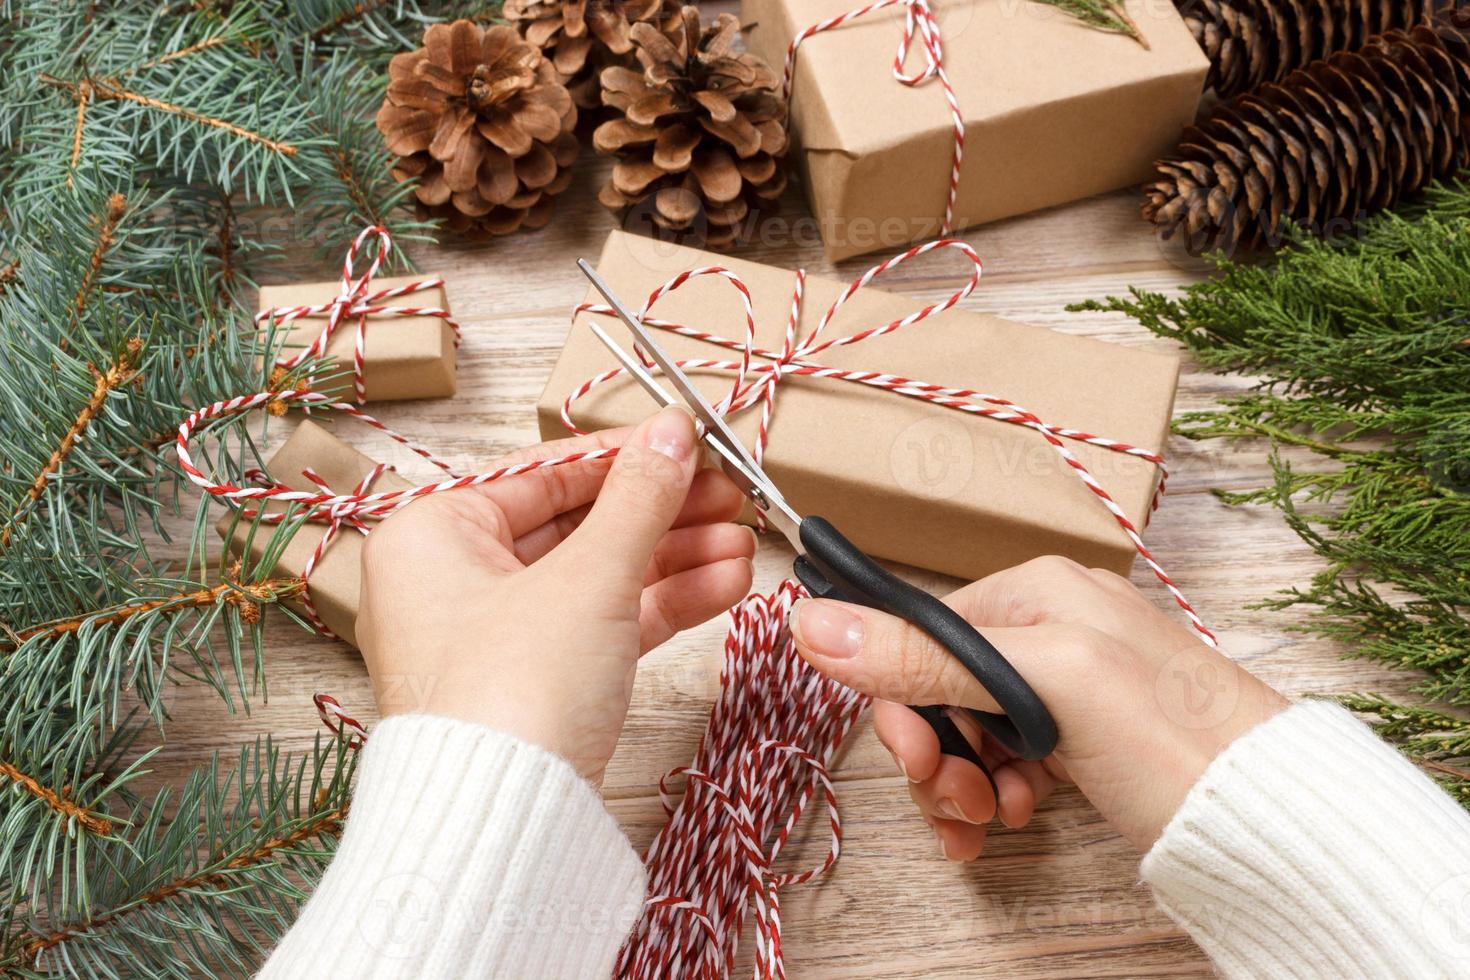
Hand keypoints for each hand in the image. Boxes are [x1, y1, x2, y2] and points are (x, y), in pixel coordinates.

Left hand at [355, 406, 754, 784]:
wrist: (503, 825)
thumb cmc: (510, 694)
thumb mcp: (587, 575)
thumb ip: (639, 497)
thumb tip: (673, 433)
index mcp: (432, 536)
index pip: (543, 473)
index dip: (625, 455)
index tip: (684, 440)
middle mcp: (453, 583)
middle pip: (576, 525)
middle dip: (662, 513)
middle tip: (727, 494)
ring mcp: (496, 640)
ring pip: (598, 578)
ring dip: (674, 558)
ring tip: (743, 542)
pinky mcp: (535, 687)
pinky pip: (603, 626)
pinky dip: (661, 606)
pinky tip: (724, 584)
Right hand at [790, 556, 1286, 857]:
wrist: (1268, 814)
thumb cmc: (1172, 737)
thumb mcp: (1038, 686)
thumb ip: (922, 656)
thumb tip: (812, 622)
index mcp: (1035, 591)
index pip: (919, 636)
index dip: (904, 706)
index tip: (917, 761)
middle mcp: (1049, 625)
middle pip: (940, 687)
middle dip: (936, 753)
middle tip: (963, 803)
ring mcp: (1069, 682)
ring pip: (969, 728)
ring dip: (963, 780)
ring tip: (997, 818)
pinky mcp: (1086, 732)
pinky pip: (1008, 755)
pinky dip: (997, 791)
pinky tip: (1021, 817)